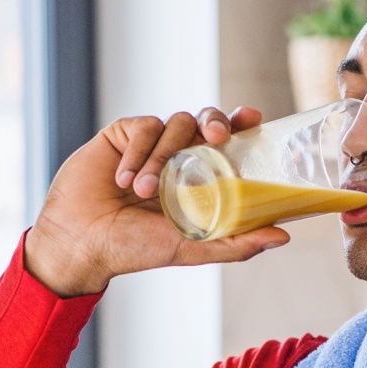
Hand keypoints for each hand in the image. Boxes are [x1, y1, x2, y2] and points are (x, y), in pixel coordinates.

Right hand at [24, 105, 289, 295]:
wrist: (83, 243)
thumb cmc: (135, 249)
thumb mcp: (191, 248)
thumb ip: (236, 243)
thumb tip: (283, 236)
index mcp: (198, 179)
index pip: (227, 143)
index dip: (241, 125)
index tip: (253, 118)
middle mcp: (178, 157)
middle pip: (205, 120)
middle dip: (215, 120)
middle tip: (216, 136)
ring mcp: (150, 144)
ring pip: (175, 123)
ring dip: (163, 157)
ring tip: (143, 192)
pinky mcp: (122, 135)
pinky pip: (142, 128)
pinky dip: (137, 154)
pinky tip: (122, 181)